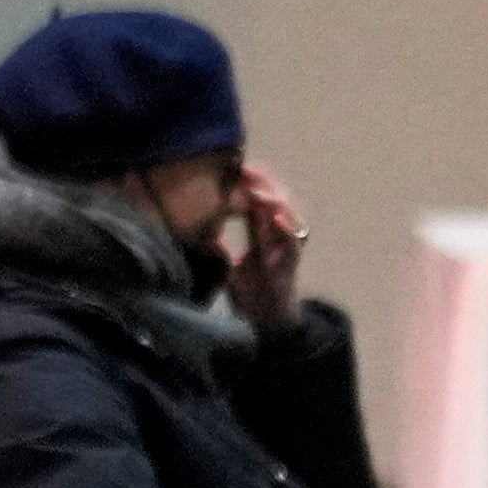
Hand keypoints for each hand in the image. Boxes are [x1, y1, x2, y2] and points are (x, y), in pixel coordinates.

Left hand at [228, 163, 311, 338]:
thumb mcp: (227, 263)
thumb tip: (194, 228)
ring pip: (287, 214)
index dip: (246, 181)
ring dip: (273, 199)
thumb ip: (217, 245)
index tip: (229, 165)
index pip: (256, 198)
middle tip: (243, 166)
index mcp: (262, 231)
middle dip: (260, 181)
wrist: (266, 321)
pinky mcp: (291, 263)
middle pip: (274, 198)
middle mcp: (276, 234)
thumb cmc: (250, 292)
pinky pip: (293, 242)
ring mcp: (285, 247)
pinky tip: (276, 216)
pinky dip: (286, 228)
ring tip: (257, 186)